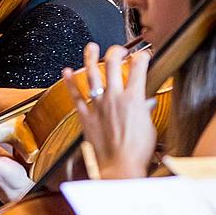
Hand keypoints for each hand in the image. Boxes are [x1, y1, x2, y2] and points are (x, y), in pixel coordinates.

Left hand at [64, 43, 155, 178]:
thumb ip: (145, 112)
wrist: (120, 168)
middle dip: (117, 51)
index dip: (142, 57)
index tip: (143, 55)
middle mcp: (114, 97)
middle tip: (119, 50)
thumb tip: (146, 105)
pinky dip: (70, 82)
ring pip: (92, 74)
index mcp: (134, 99)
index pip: (139, 67)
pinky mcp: (86, 116)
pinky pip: (76, 95)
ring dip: (91, 57)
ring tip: (91, 47)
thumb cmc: (137, 153)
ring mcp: (98, 105)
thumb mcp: (149, 128)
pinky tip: (66, 71)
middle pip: (113, 64)